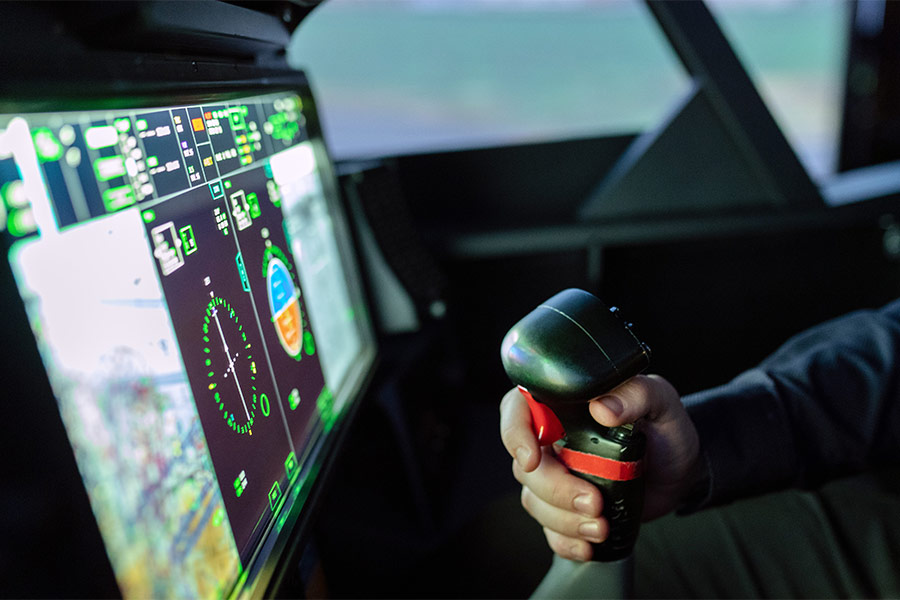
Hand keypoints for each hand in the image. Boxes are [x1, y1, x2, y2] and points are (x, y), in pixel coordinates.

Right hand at [499, 375, 699, 560]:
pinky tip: (590, 544)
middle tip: (593, 501)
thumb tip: (604, 408)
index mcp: (563, 405)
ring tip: (601, 525)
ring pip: (534, 500)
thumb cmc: (665, 428)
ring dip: (564, 519)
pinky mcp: (567, 507)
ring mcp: (557, 475)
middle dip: (555, 489)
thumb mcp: (661, 402)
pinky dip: (566, 541)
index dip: (515, 433)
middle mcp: (552, 439)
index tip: (532, 459)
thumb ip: (637, 394)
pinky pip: (550, 528)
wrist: (680, 470)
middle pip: (524, 466)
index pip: (518, 409)